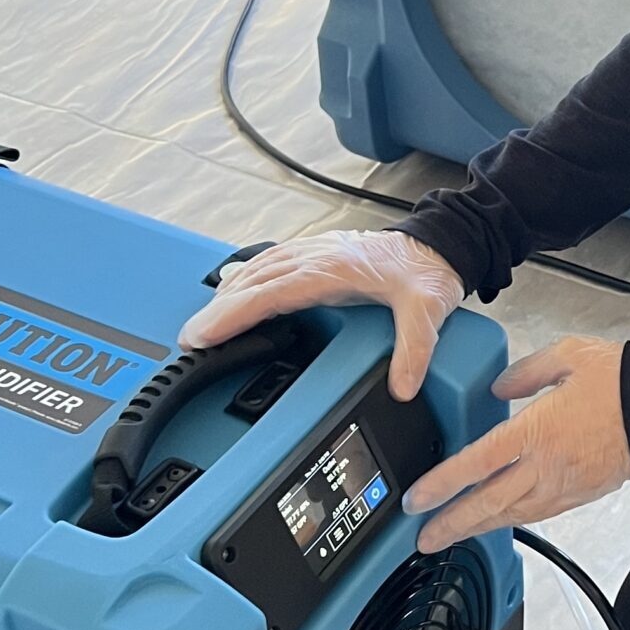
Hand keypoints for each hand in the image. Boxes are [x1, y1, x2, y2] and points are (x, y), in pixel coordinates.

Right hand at [179, 230, 463, 400]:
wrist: (441, 242)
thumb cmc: (429, 271)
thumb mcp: (427, 311)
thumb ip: (415, 349)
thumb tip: (402, 386)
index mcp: (332, 270)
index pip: (270, 293)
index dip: (233, 314)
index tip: (204, 334)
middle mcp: (316, 258)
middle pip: (253, 284)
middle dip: (216, 311)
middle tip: (188, 341)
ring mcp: (315, 253)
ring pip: (257, 270)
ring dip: (227, 295)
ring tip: (203, 323)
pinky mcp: (318, 254)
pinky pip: (270, 263)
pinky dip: (246, 278)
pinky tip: (234, 289)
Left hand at [405, 337, 629, 551]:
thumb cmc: (620, 380)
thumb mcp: (566, 355)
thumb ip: (524, 372)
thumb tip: (498, 389)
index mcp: (537, 430)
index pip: (476, 464)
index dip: (442, 485)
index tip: (416, 500)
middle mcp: (546, 465)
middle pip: (488, 503)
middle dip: (451, 525)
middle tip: (423, 538)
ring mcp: (564, 485)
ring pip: (512, 516)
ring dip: (478, 529)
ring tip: (453, 536)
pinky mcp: (581, 494)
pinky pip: (539, 514)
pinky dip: (512, 521)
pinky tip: (498, 522)